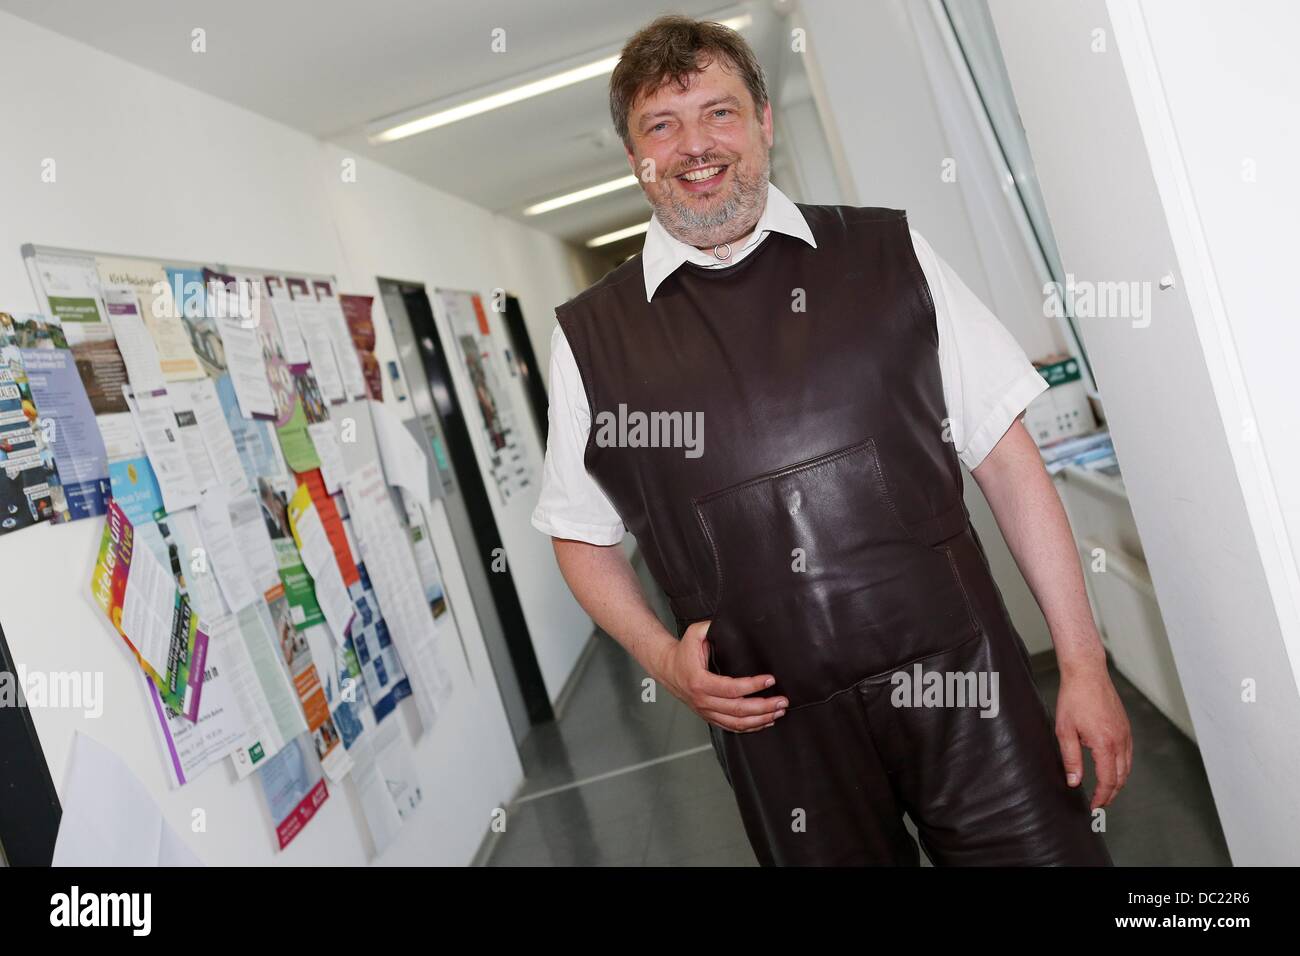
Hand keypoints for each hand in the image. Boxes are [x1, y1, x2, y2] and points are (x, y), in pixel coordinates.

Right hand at [655, 620, 787, 731]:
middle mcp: (703, 700)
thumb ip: (711, 627)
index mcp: (700, 682)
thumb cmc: (683, 652)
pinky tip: (765, 721)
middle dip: (764, 707)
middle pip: (738, 710)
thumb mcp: (694, 633)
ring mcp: (706, 711)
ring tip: (778, 711)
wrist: (667, 669)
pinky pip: (731, 727)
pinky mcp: (709, 716)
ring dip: (760, 719)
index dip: (753, 685)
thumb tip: (729, 622)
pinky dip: (750, 727)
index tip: (770, 680)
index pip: (732, 688)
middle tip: (782, 701)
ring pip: (737, 723)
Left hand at [1054, 658, 1131, 809]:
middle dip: (1111, 793)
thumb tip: (1074, 781)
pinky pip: (1128, 754)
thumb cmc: (1074, 698)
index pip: (1107, 780)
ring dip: (1118, 781)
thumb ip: (1071, 759)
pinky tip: (1112, 768)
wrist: (1087, 673)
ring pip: (1127, 767)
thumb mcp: (1065, 731)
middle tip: (1100, 802)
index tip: (1095, 806)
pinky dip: (1122, 766)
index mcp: (1104, 744)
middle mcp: (1120, 740)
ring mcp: (1125, 733)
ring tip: (1106, 790)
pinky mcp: (1126, 727)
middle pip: (1121, 777)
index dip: (1102, 797)